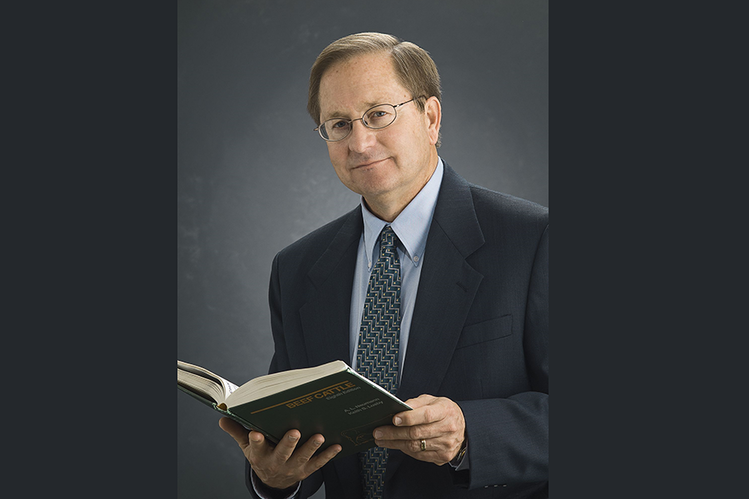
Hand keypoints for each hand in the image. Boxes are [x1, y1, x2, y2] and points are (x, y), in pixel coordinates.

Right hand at [219, 417, 340, 489]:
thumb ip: (237, 430)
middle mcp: (276, 462)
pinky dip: (328, 455)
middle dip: (288, 443)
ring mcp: (292, 467)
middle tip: (294, 432)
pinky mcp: (305, 470)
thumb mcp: (247, 446)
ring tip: (319, 436)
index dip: (256, 441)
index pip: (256, 446)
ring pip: (302, 458)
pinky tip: (336, 446)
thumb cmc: (261, 456)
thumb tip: (222, 417)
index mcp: (260, 454)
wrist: (272, 481)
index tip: (256, 433)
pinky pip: (318, 463)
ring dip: (311, 448)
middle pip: (282, 453)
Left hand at [373, 394, 464, 465]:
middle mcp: (448, 428)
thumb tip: (399, 408)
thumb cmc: (443, 411)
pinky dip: (405, 450)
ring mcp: (446, 444)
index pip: (426, 415)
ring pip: (415, 446)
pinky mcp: (443, 456)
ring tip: (381, 439)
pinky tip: (396, 445)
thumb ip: (416, 403)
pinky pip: (419, 455)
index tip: (393, 419)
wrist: (464, 428)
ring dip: (395, 443)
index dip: (409, 418)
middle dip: (394, 433)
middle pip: (417, 433)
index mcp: (446, 411)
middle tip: (378, 432)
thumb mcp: (433, 400)